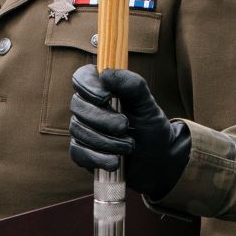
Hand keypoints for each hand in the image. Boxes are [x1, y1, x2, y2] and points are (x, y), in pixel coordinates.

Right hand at [68, 66, 190, 199]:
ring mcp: (83, 130)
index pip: (82, 77)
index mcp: (102, 89)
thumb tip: (105, 73)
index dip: (88, 86)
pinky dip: (98, 158)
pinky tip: (115, 162)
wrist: (157, 161)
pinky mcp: (82, 153)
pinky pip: (78, 152)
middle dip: (102, 118)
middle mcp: (88, 107)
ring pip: (79, 130)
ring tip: (129, 146)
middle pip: (77, 105)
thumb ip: (132, 85)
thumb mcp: (147, 105)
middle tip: (125, 126)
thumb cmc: (151, 128)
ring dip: (106, 140)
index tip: (106, 97)